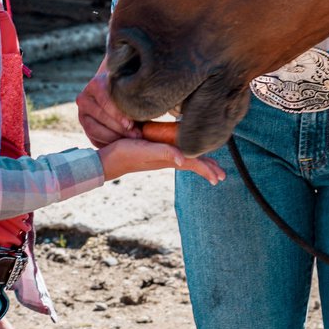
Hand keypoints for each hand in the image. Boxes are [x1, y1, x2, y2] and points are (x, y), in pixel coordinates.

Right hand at [77, 58, 135, 147]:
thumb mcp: (135, 91)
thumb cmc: (130, 91)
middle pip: (100, 116)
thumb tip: (162, 105)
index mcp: (96, 84)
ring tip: (130, 140)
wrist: (116, 91)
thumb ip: (142, 96)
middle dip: (119, 128)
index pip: (105, 100)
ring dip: (113, 137)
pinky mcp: (84, 123)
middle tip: (136, 135)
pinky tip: (121, 144)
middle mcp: (85, 96)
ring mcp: (82, 111)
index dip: (118, 114)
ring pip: (94, 128)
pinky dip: (106, 142)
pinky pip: (92, 137)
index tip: (133, 124)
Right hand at [97, 137, 225, 184]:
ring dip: (198, 164)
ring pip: (185, 161)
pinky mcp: (152, 153)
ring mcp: (160, 157)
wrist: (106, 160)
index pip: (193, 164)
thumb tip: (184, 160)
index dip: (208, 169)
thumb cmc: (125, 153)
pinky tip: (183, 155)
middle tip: (222, 176)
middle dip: (207, 169)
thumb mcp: (145, 150)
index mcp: (168, 159)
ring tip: (209, 168)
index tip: (220, 177)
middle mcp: (167, 159)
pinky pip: (175, 155)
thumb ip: (165, 152)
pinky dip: (185, 156)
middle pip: (192, 164)